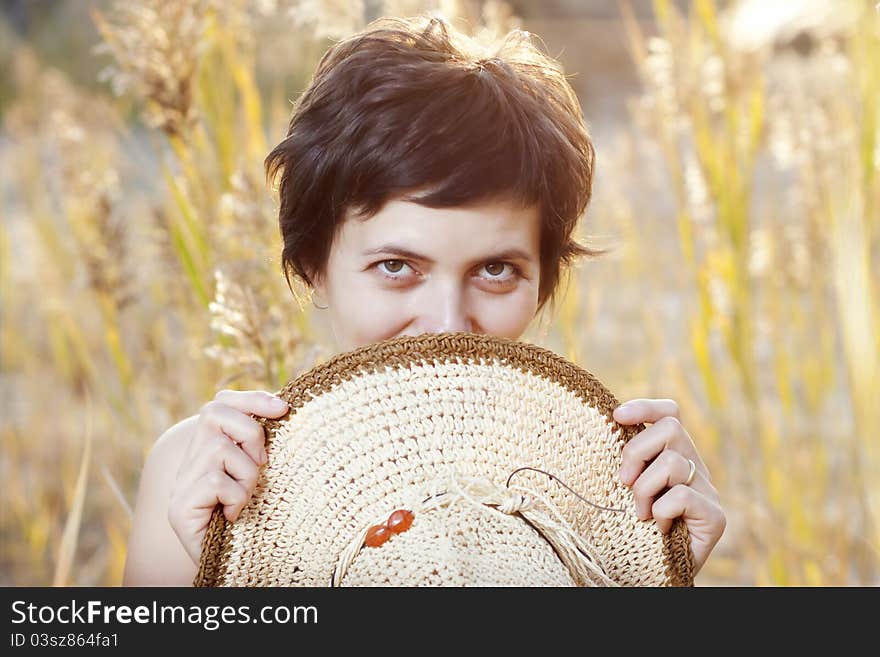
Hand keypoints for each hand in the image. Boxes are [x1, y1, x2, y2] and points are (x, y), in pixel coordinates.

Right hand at [167, 390, 288, 564]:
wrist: (236, 568)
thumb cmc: (257, 519)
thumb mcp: (263, 474)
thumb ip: (263, 446)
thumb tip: (285, 407)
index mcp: (210, 449)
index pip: (220, 403)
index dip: (250, 399)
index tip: (284, 407)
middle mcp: (189, 462)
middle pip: (214, 413)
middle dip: (250, 431)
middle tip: (262, 462)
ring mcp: (181, 485)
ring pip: (220, 449)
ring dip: (247, 473)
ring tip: (247, 497)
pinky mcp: (179, 508)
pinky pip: (216, 481)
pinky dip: (236, 497)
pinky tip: (233, 515)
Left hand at [613, 398, 724, 575]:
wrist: (650, 574)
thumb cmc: (631, 527)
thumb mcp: (622, 487)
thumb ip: (625, 460)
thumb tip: (608, 425)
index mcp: (674, 455)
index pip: (670, 413)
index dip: (646, 408)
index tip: (617, 415)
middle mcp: (695, 467)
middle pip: (671, 428)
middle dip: (637, 451)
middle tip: (623, 481)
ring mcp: (708, 491)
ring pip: (672, 463)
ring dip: (644, 489)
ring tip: (639, 513)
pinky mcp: (716, 517)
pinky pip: (681, 496)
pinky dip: (661, 512)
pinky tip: (659, 527)